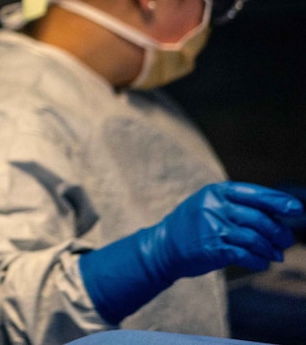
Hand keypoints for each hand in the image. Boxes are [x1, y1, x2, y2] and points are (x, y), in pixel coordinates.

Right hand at [80, 181, 301, 323]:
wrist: (164, 246)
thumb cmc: (194, 226)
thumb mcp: (210, 205)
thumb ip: (238, 206)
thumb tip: (279, 214)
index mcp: (215, 192)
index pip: (254, 194)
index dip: (278, 201)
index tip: (296, 209)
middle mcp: (214, 207)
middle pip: (259, 218)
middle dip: (279, 232)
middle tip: (286, 241)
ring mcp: (212, 228)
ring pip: (255, 239)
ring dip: (271, 250)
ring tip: (276, 255)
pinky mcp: (212, 249)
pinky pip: (246, 256)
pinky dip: (259, 261)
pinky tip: (262, 263)